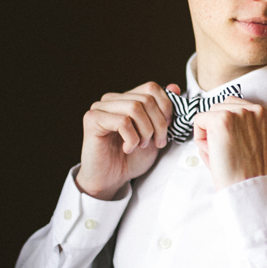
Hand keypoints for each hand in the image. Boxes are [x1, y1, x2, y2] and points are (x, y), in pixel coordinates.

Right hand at [76, 82, 178, 199]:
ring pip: (135, 107)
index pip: (151, 88)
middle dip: (159, 124)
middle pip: (146, 99)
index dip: (166, 107)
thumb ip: (164, 112)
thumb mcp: (156, 135)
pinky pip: (122, 121)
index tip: (167, 129)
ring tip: (141, 145)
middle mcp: (111, 100)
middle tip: (158, 142)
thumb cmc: (130, 159)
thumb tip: (175, 87)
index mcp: (126, 99)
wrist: (110, 180)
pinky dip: (131, 138)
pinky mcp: (92, 120)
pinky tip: (127, 148)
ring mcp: (100, 108)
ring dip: (145, 131)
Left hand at [192, 96, 266, 189]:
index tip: (236, 145)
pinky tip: (213, 151)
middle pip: (223, 106)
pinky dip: (199, 137)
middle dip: (218, 127)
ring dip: (209, 131)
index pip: (237, 107)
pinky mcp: (221, 119)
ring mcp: (239, 113)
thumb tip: (212, 117)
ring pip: (211, 112)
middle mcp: (256, 109)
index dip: (230, 127)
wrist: (248, 186)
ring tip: (221, 151)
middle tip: (227, 150)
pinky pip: (198, 120)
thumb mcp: (254, 141)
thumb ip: (241, 125)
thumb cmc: (248, 170)